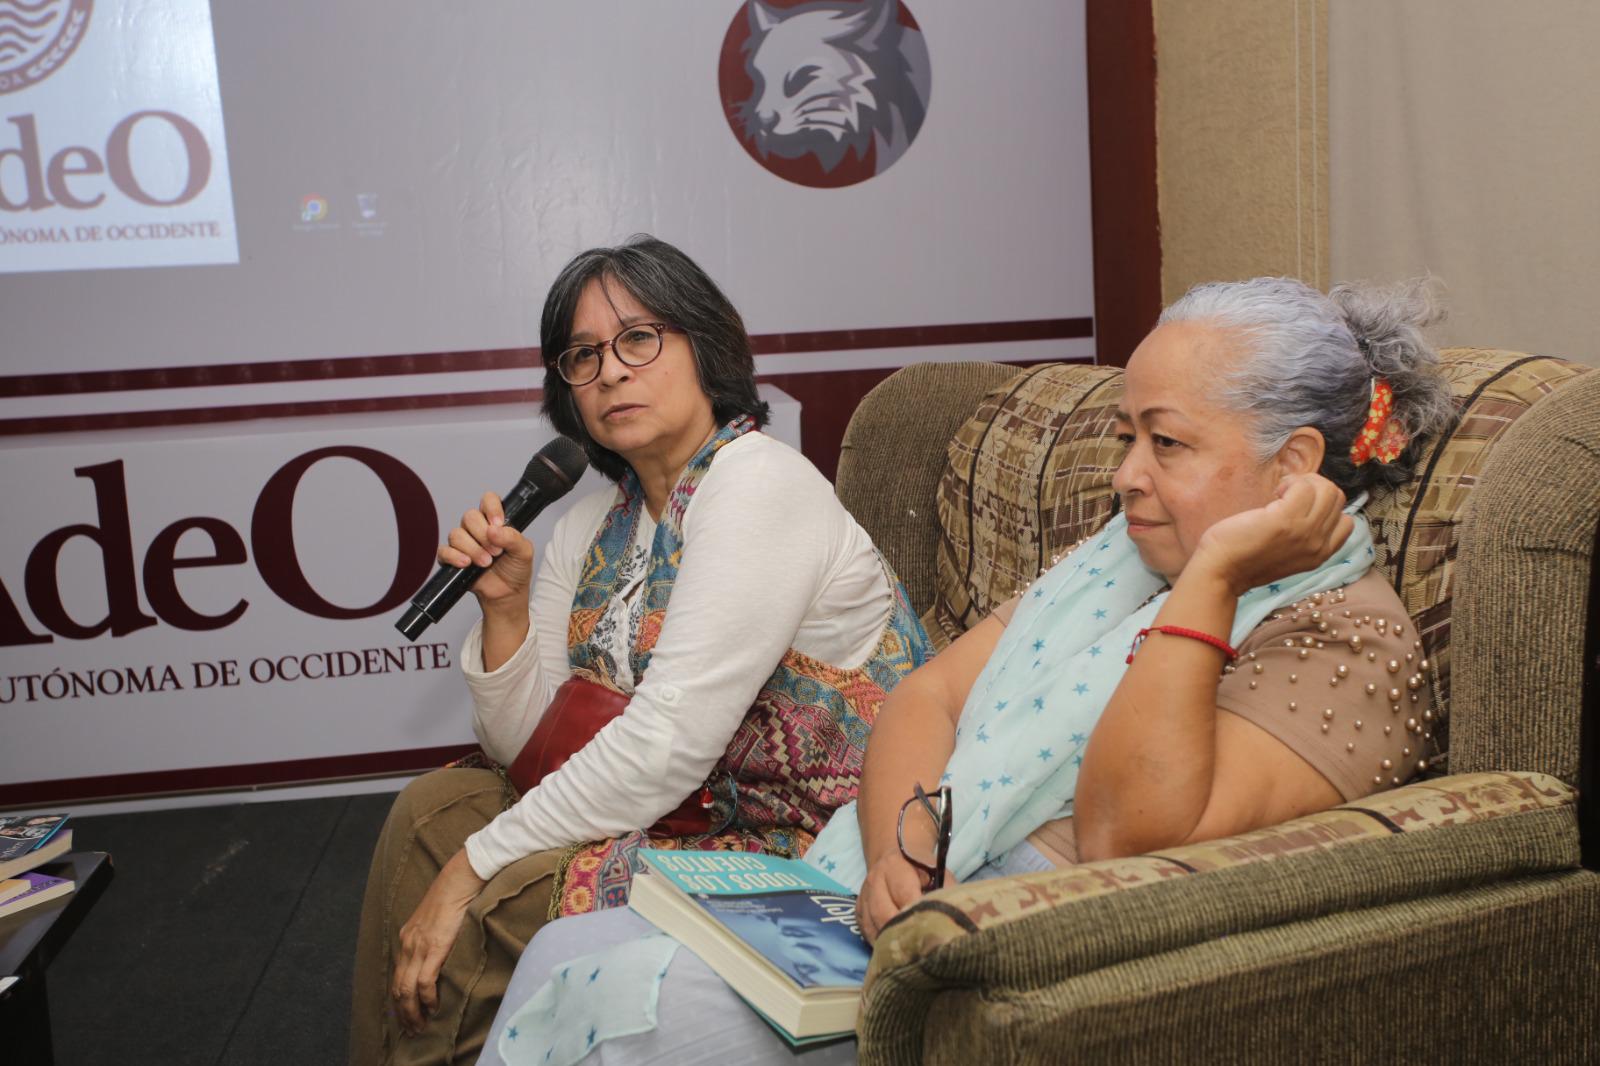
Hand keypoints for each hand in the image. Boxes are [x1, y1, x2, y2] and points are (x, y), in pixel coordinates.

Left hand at [391, 850, 486, 1035]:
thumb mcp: (434, 919)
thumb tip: (437, 954)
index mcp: (407, 938)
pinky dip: (427, 999)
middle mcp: (407, 944)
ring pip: (406, 990)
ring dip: (412, 1012)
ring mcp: (419, 947)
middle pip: (397, 988)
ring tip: (420, 1026)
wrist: (459, 879)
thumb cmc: (453, 895)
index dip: (399, 1000)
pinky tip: (433, 1007)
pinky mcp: (434, 948)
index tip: (406, 1016)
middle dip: (402, 1013)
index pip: (397, 977)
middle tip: (411, 1030)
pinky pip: (424, 982)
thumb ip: (431, 936)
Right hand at [437, 491, 535, 607]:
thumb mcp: (524, 552)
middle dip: (483, 535)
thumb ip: (513, 537)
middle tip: (496, 552)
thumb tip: (493, 529)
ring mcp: (463, 543)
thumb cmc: (515, 569)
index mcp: (494, 521)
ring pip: (456, 534)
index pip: (488, 500)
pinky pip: (444, 551)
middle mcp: (476, 528)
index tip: (498, 523)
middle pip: (469, 517)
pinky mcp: (451, 558)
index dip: (491, 508)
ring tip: (486, 563)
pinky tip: (466, 563)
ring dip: (472, 549)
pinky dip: (454, 556)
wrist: (507, 594)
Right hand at [857, 851, 937, 945]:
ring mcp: (864, 896)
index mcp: (894, 866)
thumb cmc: (922, 869)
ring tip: (909, 954)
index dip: (918, 914)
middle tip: (920, 947)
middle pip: (884, 914)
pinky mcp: (859, 911)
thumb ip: (946, 890)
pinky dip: (880, 944)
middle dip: (902, 932)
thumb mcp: (938, 872)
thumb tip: (956, 914)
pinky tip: (895, 951)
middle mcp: (875, 880)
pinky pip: (867, 933)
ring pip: (873, 927)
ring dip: (890, 942)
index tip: (932, 930)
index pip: (904, 895)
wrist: (895, 858)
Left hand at [1189, 473, 1353, 595]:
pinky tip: (1273, 495)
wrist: (1220, 572)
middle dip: (1314, 488)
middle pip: (1337, 498)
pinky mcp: (1286, 520)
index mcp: (1321, 555)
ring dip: (1303, 483)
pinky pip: (1304, 486)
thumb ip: (1303, 537)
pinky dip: (1290, 483)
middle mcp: (1319, 545)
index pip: (1345, 520)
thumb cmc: (1244, 558)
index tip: (1298, 508)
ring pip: (1327, 489)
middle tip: (1286, 496)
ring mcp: (1305, 533)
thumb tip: (1309, 504)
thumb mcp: (1286, 554)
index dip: (1324, 506)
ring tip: (1280, 494)